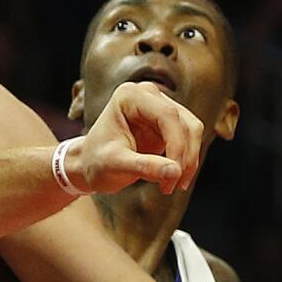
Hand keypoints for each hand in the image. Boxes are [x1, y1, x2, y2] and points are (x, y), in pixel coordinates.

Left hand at [65, 81, 202, 194]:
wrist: (89, 165)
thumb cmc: (96, 162)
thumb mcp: (115, 165)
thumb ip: (143, 167)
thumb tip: (175, 172)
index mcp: (129, 96)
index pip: (167, 116)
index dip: (177, 146)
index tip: (174, 176)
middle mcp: (147, 94)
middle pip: (184, 123)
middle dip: (184, 157)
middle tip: (172, 186)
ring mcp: (159, 106)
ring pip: (191, 131)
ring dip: (189, 160)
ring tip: (172, 186)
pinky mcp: (168, 122)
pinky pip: (189, 139)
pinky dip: (187, 160)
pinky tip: (174, 179)